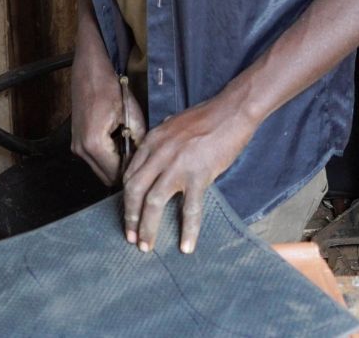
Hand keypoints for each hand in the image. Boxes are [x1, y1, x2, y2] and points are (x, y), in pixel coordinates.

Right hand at [69, 47, 144, 186]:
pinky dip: (107, 156)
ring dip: (115, 164)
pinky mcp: (76, 142)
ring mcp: (76, 147)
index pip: (116, 174)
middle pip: (107, 176)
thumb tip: (143, 158)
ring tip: (129, 147)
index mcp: (94, 144)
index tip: (144, 164)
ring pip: (100, 169)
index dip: (132, 171)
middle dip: (124, 170)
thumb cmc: (109, 89)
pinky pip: (94, 159)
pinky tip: (118, 141)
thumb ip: (138, 140)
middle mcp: (81, 150)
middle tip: (139, 158)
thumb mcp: (131, 114)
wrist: (89, 72)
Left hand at [122, 97, 255, 253]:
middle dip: (130, 217)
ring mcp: (178, 165)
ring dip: (148, 228)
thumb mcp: (174, 125)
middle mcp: (159, 153)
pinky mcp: (199, 175)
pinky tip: (186, 246)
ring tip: (147, 247)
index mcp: (152, 141)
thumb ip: (162, 143)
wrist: (232, 111)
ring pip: (154, 202)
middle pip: (134, 190)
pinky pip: (190, 208)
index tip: (128, 214)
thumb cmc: (208, 116)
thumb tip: (155, 158)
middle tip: (130, 237)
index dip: (126, 198)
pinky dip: (188, 230)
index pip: (130, 174)